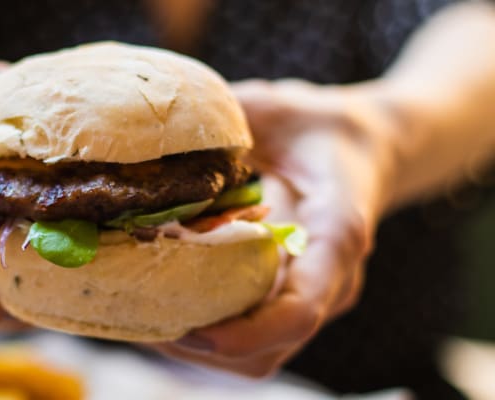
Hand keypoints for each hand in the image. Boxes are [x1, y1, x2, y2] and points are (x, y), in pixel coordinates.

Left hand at [151, 79, 397, 376]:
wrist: (359, 147)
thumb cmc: (315, 126)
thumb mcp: (274, 107)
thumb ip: (222, 118)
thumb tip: (148, 120)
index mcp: (336, 234)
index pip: (301, 308)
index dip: (247, 332)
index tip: (194, 331)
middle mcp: (330, 281)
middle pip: (269, 350)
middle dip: (200, 348)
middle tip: (138, 319)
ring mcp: (311, 298)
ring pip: (257, 356)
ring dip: (196, 348)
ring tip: (138, 317)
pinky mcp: (289, 299)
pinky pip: (252, 339)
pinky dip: (204, 333)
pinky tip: (160, 304)